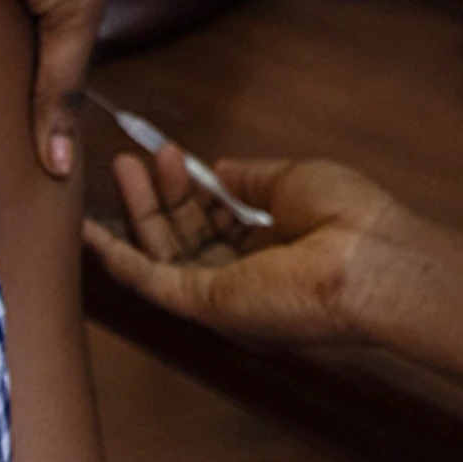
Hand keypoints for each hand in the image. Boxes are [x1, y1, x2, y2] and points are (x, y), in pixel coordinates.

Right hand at [86, 146, 402, 348]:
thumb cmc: (352, 220)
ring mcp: (224, 295)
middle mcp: (245, 280)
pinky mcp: (207, 306)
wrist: (371, 258)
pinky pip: (151, 282)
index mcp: (271, 252)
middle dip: (157, 198)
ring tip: (123, 167)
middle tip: (133, 159)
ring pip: (164, 255)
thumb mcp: (295, 180)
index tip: (170, 155)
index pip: (216, 223)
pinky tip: (91, 232)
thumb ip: (252, 178)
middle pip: (184, 239)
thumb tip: (221, 169)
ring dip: (139, 213)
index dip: (189, 190)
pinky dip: (118, 258)